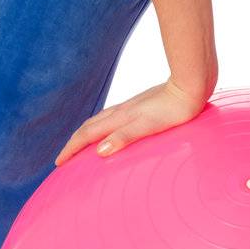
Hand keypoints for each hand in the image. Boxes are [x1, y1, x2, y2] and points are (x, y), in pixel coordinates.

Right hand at [55, 77, 208, 166]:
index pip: (87, 135)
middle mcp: (121, 111)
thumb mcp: (149, 126)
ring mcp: (130, 107)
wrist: (190, 86)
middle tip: (64, 158)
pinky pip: (112, 118)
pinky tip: (111, 129)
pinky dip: (102, 127)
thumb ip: (124, 137)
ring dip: (86, 134)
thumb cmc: (173, 110)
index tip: (58, 162)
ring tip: (80, 144)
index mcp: (119, 117)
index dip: (71, 149)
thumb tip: (100, 151)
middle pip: (89, 127)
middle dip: (74, 142)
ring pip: (99, 121)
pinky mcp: (140, 105)